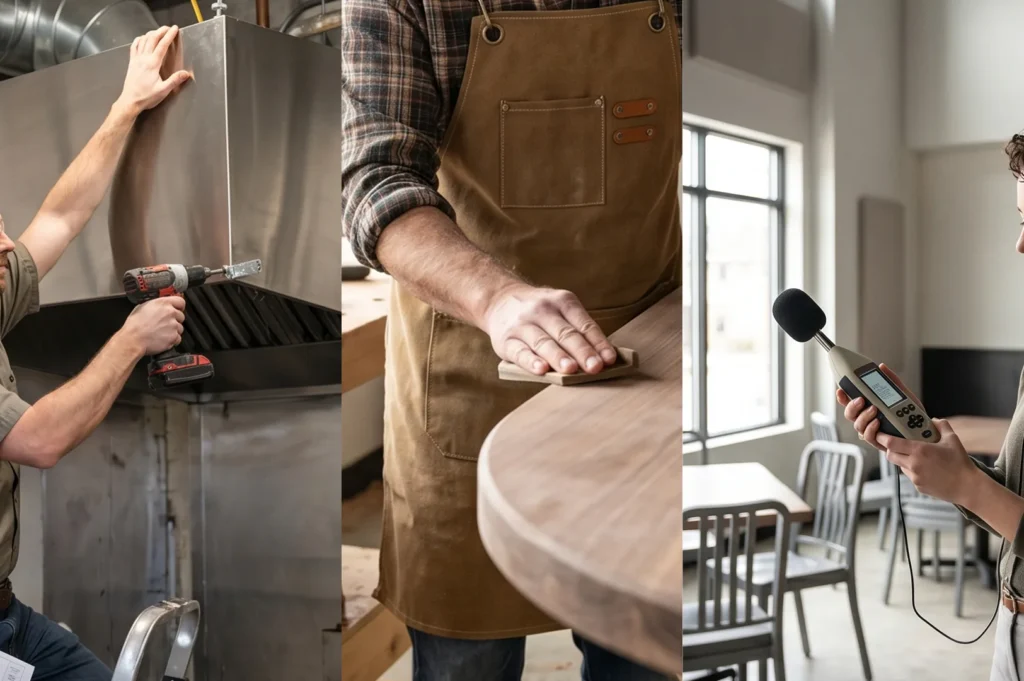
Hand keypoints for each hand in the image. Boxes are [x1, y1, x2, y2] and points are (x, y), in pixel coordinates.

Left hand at [116, 26, 191, 116]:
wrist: (130, 101)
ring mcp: (136, 59)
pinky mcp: (132, 62)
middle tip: (168, 28)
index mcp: (153, 64)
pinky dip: (139, 39)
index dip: (169, 36)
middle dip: (161, 31)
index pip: (162, 45)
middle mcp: (143, 58)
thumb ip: (175, 80)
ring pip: (143, 40)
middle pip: (152, 39)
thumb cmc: (147, 97)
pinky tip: (142, 38)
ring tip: (158, 32)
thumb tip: (186, 73)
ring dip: (151, 33)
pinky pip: (134, 46)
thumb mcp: (163, 90)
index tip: (175, 29)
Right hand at [121, 296, 185, 354]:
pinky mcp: (174, 336)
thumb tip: (160, 307)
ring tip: (161, 333)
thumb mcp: (142, 307)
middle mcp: (171, 313)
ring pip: (180, 328)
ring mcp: (174, 325)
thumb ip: (155, 305)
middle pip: (181, 316)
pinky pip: (178, 338)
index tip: (176, 310)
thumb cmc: (134, 325)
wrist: (133, 339)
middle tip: (164, 324)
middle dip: (174, 320)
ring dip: (173, 330)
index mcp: (163, 303)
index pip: (181, 302)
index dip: (178, 307)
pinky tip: (163, 339)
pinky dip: (172, 340)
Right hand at [482, 283, 617, 375]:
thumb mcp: (559, 309)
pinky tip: (541, 370)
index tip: (609, 359)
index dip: (598, 342)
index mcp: (562, 301)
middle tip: (595, 367)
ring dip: (559, 357)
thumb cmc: (539, 313)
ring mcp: (522, 325)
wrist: (498, 299)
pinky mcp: (506, 341)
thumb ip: (577, 330)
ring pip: (544, 343)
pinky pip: (520, 353)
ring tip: (571, 370)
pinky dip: (531, 362)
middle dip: (582, 351)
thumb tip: (602, 360)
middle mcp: (542, 310)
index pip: (583, 324)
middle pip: (565, 333)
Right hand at [835, 363, 916, 449]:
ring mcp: (873, 431)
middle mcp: (868, 420)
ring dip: (863, 417)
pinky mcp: (879, 442)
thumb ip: (892, 381)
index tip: (840, 390)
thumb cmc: (913, 415)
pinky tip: (877, 422)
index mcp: (870, 407)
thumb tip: (882, 367)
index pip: (850, 402)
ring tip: (874, 410)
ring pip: (857, 425)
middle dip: (851, 406)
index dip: (842, 397)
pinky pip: (868, 437)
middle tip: (861, 399)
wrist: (926, 431)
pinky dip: (870, 429)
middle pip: (849, 415)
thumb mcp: (902, 394)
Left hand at [877, 419, 977, 503]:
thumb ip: (941, 425)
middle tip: (896, 444)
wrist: (968, 487)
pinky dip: (912, 470)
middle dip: (890, 449)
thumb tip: (933, 420)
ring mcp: (915, 477)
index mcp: (919, 451)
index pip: (891, 443)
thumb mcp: (952, 439)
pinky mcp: (918, 487)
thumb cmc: (961, 463)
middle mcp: (914, 464)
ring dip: (902, 460)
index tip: (879, 433)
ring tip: (916, 456)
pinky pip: (910, 476)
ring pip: (899, 465)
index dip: (882, 438)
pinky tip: (926, 468)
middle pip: (890, 455)